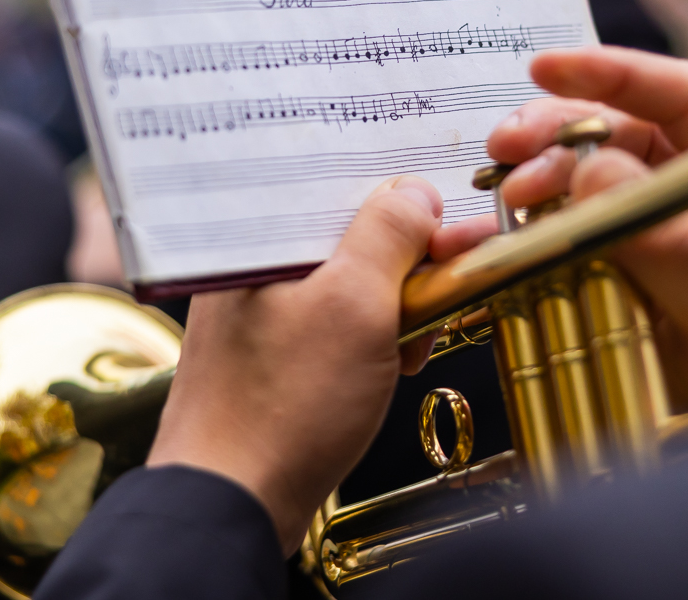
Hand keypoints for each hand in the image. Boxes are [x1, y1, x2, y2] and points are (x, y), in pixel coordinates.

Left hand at [145, 176, 440, 553]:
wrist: (234, 505)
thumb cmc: (281, 410)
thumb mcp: (355, 306)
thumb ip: (388, 235)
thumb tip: (416, 194)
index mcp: (253, 237)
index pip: (332, 181)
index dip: (399, 195)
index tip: (448, 214)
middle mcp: (248, 265)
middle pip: (345, 231)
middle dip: (406, 256)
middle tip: (453, 273)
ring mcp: (257, 311)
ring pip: (346, 280)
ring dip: (394, 302)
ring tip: (416, 337)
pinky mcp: (272, 353)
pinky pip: (334, 323)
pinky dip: (371, 336)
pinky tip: (392, 363)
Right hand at [451, 46, 687, 407]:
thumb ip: (672, 246)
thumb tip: (593, 174)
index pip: (682, 94)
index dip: (613, 72)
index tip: (544, 70)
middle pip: (616, 127)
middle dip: (554, 131)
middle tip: (504, 151)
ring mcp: (653, 226)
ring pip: (580, 174)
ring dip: (531, 177)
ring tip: (500, 197)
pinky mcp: (614, 266)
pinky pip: (559, 231)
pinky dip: (517, 231)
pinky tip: (478, 239)